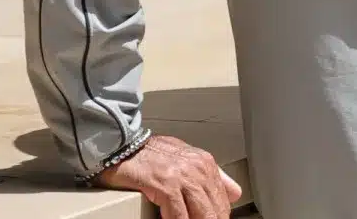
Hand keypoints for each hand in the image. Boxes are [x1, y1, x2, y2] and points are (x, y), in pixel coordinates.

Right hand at [93, 134, 241, 218]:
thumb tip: (234, 193)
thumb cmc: (150, 154)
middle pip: (215, 210)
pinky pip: (178, 216)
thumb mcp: (186, 160)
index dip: (218, 216)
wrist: (122, 145)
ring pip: (201, 215)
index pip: (223, 201)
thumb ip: (211, 176)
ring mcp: (183, 177)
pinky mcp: (166, 185)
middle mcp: (199, 169)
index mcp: (206, 164)